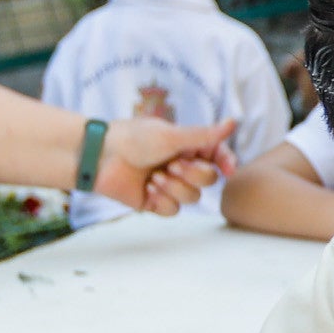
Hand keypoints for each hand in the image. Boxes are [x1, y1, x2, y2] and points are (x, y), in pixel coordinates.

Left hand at [96, 116, 235, 211]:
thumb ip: (205, 135)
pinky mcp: (154, 201)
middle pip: (208, 180)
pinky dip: (163, 200)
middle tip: (172, 164)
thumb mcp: (172, 136)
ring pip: (192, 197)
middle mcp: (181, 165)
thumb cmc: (133, 138)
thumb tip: (233, 122)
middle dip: (192, 174)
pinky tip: (148, 189)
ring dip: (175, 187)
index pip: (218, 156)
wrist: (100, 157)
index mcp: (188, 145)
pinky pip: (173, 210)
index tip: (229, 169)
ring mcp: (168, 184)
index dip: (227, 163)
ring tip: (154, 176)